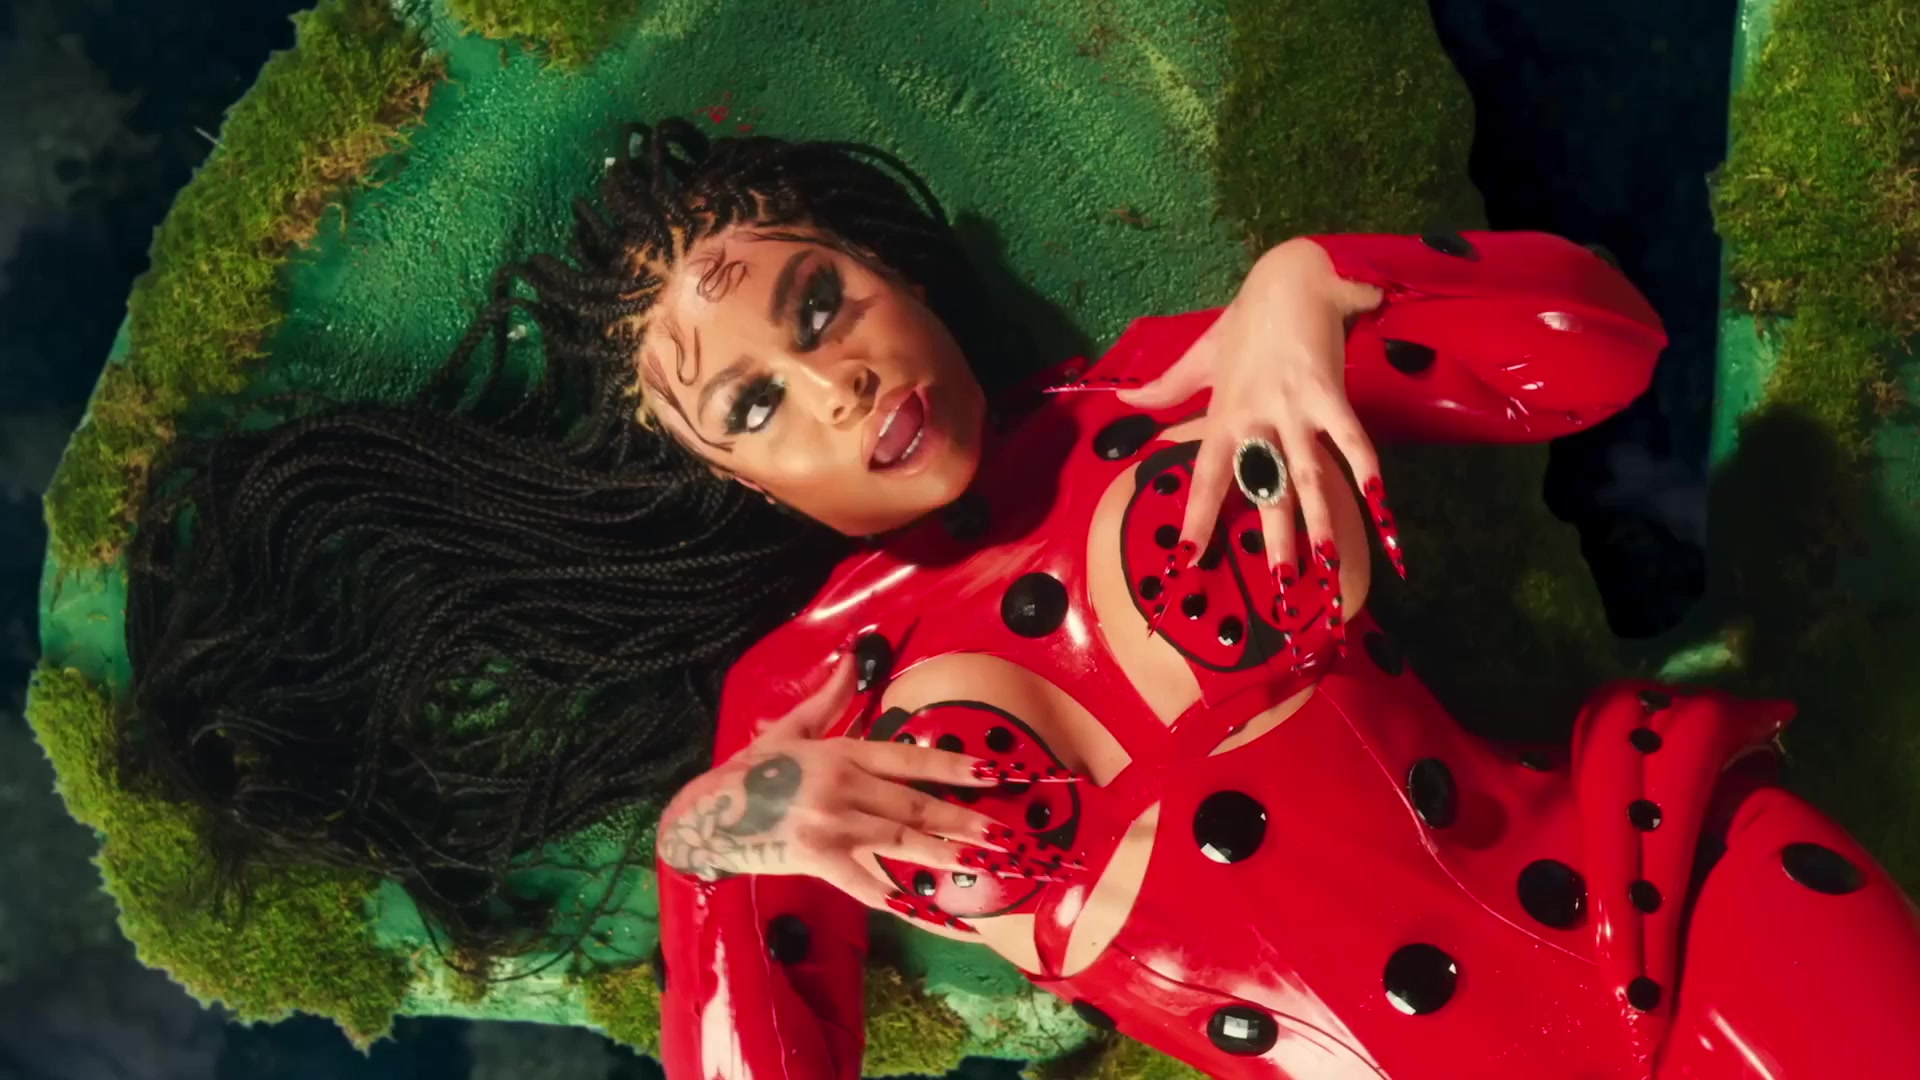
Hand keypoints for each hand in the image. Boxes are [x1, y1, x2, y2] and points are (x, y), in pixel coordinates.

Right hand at [656, 650, 1082, 925]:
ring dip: (946, 854)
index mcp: (841, 754)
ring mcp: (831, 828)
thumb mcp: (789, 727)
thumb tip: (853, 656)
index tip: (993, 774)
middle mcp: (843, 789)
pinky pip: (867, 886)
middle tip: (1007, 834)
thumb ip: (828, 697)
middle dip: (964, 820)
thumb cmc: (750, 769)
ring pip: (901, 842)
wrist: (704, 813)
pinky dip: (901, 901)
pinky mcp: (818, 862)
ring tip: (987, 862)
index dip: (952, 766)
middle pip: (915, 806)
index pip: (908, 760)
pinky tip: (933, 912)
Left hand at [1118, 238, 1402, 581]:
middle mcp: (1256, 419)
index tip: (1188, 559)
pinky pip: (1352, 440)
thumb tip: (1123, 400)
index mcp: (1224, 415)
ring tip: (1329, 566)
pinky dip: (1368, 472)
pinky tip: (1383, 506)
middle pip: (1261, 489)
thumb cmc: (1247, 318)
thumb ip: (1165, 385)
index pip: (1207, 477)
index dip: (1198, 518)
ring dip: (1321, 522)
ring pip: (1307, 476)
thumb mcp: (1200, 353)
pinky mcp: (1330, 392)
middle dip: (1270, 539)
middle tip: (1276, 588)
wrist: (1289, 274)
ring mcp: (1294, 408)